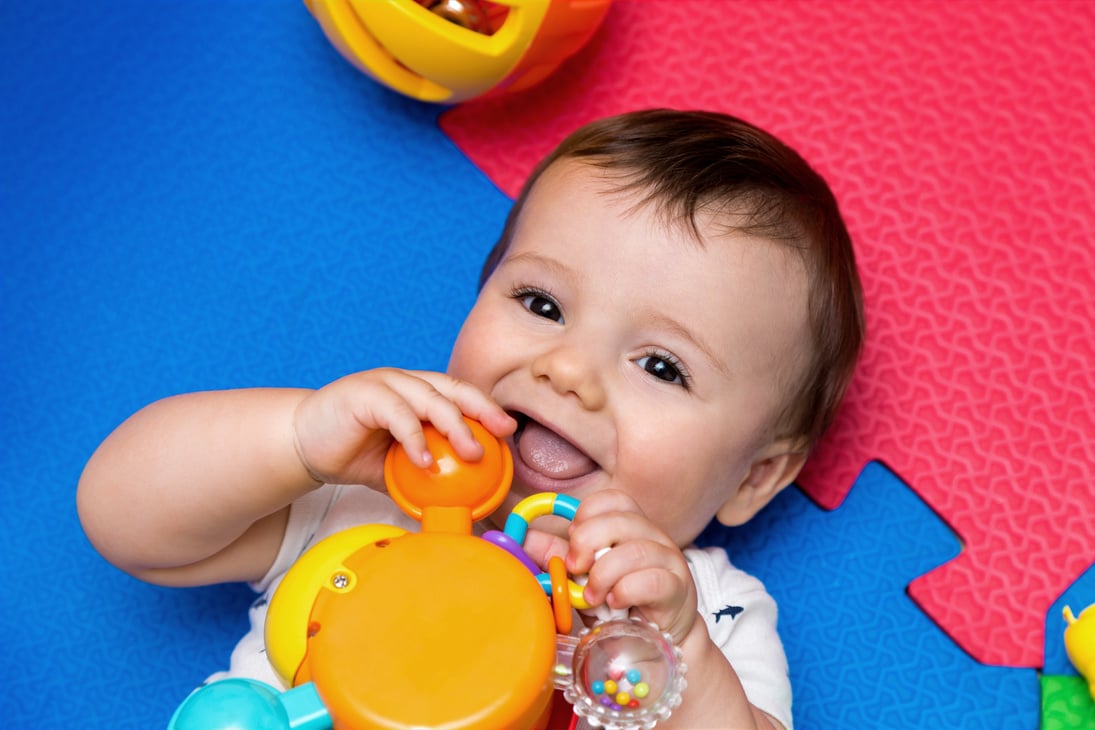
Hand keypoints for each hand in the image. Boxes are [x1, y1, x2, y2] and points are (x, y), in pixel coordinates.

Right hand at [292, 368, 515, 486]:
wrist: (301, 444)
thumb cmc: (351, 452)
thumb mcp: (396, 468)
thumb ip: (423, 478)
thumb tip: (456, 508)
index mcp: (417, 393)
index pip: (459, 394)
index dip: (485, 408)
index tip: (508, 431)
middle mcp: (404, 382)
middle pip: (452, 390)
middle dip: (480, 410)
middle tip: (500, 435)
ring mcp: (383, 384)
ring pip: (429, 398)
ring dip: (454, 426)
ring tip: (471, 453)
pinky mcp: (362, 394)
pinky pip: (396, 414)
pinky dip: (414, 438)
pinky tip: (425, 462)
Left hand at [525, 490, 698, 643]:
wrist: (655, 641)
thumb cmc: (618, 603)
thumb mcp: (582, 577)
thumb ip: (557, 556)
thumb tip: (523, 538)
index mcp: (630, 526)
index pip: (612, 499)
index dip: (586, 516)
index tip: (572, 544)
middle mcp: (652, 536)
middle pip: (620, 519)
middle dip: (588, 543)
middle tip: (576, 569)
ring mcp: (669, 559)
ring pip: (635, 550)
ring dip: (604, 575)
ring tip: (593, 597)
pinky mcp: (678, 588)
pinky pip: (652, 580)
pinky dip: (626, 592)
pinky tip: (616, 604)